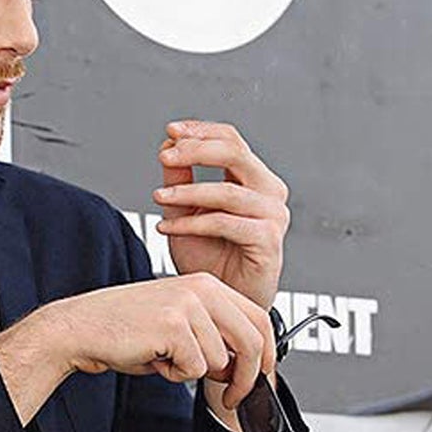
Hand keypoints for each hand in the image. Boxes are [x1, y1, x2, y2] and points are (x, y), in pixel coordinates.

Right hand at [52, 273, 275, 408]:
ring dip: (191, 372)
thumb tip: (243, 368)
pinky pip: (193, 368)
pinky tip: (153, 358)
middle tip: (231, 398)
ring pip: (219, 360)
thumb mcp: (178, 325)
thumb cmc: (124, 329)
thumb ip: (212, 337)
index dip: (267, 354)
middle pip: (252, 341)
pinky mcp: (174, 326)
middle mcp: (202, 289)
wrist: (81, 328)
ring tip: (164, 358)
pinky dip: (173, 374)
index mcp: (206, 285)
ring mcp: (189, 305)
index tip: (261, 376)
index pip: (259, 318)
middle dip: (246, 378)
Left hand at [153, 120, 289, 311]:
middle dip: (195, 150)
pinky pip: (225, 223)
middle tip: (165, 156)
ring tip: (158, 198)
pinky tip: (167, 227)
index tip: (171, 131)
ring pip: (226, 191)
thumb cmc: (210, 259)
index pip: (231, 140)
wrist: (223, 300)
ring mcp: (273, 216)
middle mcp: (269, 192)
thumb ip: (179, 180)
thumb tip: (167, 145)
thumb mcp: (184, 212)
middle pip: (235, 153)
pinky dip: (191, 223)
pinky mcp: (268, 240)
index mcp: (254, 179)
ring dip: (187, 192)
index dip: (201, 131)